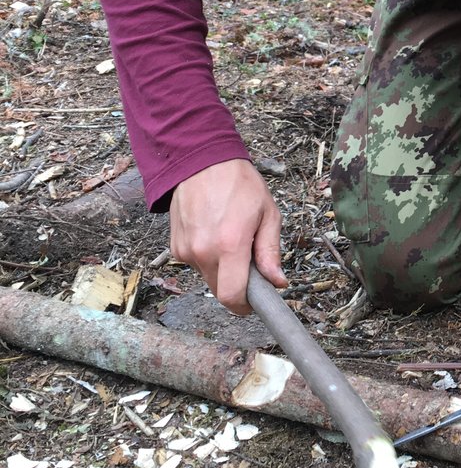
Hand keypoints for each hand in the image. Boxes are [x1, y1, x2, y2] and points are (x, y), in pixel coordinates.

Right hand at [170, 159, 285, 314]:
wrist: (201, 161)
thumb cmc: (238, 183)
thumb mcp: (267, 213)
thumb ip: (270, 251)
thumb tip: (277, 281)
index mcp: (229, 245)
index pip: (232, 296)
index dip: (245, 306)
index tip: (254, 302)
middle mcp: (203, 252)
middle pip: (220, 291)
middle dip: (237, 285)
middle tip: (248, 261)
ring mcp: (186, 250)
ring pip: (208, 278)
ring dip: (222, 269)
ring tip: (229, 238)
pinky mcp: (175, 247)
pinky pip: (196, 264)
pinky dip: (208, 258)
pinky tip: (214, 233)